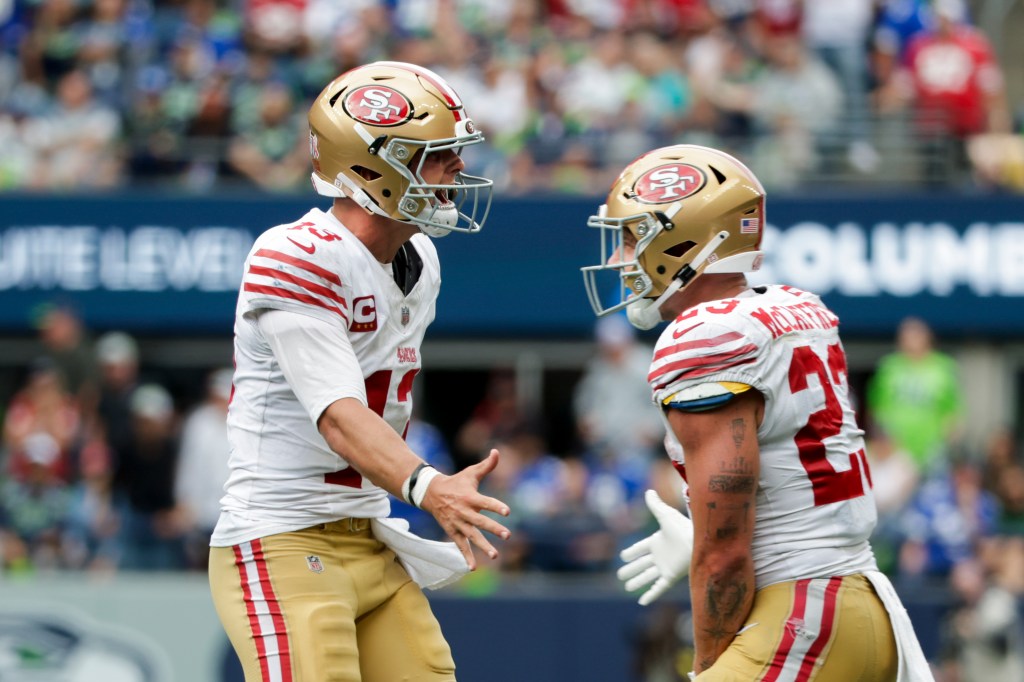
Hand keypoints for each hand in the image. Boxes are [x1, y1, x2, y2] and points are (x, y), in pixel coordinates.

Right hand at [419, 449, 510, 569]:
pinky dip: (466, 556)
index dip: (496, 507)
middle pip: (480, 522)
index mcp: (470, 497)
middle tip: (507, 535)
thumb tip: (497, 451)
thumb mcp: (470, 472)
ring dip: (483, 546)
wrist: (431, 493)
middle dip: (493, 529)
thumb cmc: (456, 482)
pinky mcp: (452, 531)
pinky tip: (473, 567)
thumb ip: (486, 465)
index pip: (485, 502)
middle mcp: (464, 511)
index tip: (508, 512)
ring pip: (472, 536)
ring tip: (496, 555)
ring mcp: (457, 523)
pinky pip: (460, 545)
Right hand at [617, 489, 693, 605]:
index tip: (622, 556)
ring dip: (637, 582)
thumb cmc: (684, 527)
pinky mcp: (671, 577)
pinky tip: (642, 603)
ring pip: (647, 576)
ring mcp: (665, 567)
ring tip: (627, 587)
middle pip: (641, 564)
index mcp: (657, 541)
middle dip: (631, 570)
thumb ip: (656, 505)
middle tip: (619, 575)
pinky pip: (658, 588)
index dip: (631, 552)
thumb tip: (648, 491)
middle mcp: (660, 556)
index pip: (640, 548)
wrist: (699, 541)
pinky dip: (650, 595)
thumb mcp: (666, 515)